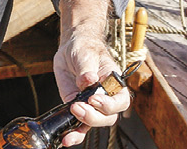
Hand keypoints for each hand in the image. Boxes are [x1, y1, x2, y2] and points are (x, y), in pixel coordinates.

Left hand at [52, 32, 130, 146]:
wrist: (72, 48)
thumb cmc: (84, 48)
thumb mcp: (85, 53)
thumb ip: (86, 68)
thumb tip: (88, 80)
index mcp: (114, 84)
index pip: (120, 101)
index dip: (109, 104)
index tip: (93, 99)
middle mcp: (106, 98)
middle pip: (108, 117)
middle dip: (93, 116)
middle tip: (76, 107)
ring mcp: (92, 106)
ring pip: (94, 124)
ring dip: (82, 129)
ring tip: (69, 130)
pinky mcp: (78, 108)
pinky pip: (79, 125)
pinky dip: (74, 134)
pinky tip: (66, 138)